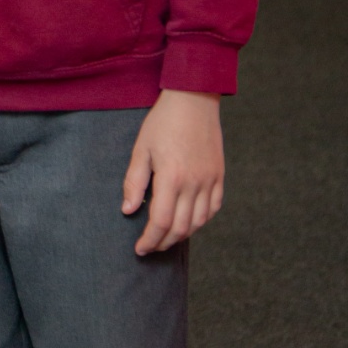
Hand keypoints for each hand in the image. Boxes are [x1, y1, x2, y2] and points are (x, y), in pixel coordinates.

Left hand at [122, 90, 222, 254]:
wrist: (193, 99)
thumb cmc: (163, 122)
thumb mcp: (141, 149)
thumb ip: (134, 182)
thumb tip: (128, 210)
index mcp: (171, 178)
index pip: (161, 222)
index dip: (150, 240)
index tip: (140, 248)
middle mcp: (194, 183)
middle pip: (180, 228)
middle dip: (163, 243)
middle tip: (150, 246)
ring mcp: (210, 180)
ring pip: (199, 222)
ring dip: (182, 235)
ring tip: (167, 237)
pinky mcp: (219, 175)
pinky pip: (214, 207)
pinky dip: (201, 221)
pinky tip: (189, 222)